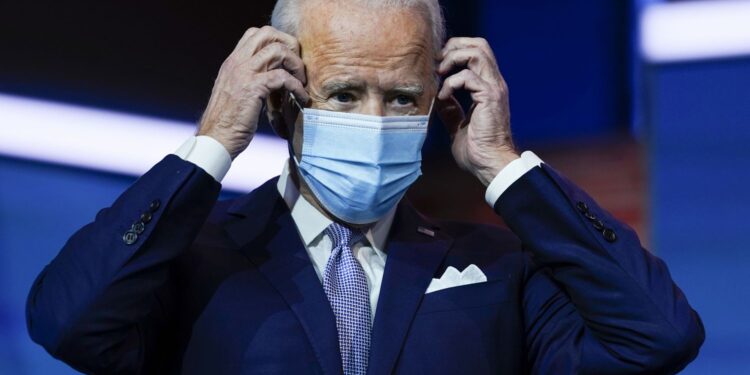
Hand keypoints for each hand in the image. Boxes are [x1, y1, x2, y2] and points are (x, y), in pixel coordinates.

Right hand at [198, 26, 308, 159]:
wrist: (216, 138)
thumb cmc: (228, 122)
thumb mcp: (236, 92)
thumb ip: (249, 79)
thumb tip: (272, 79)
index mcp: (233, 62)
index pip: (255, 33)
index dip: (277, 40)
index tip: (288, 59)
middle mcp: (237, 62)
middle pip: (268, 33)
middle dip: (289, 45)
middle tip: (297, 65)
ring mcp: (244, 73)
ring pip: (278, 51)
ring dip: (296, 65)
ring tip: (301, 82)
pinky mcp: (253, 88)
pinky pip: (282, 77)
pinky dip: (296, 86)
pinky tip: (301, 97)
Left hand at [436, 37, 518, 185]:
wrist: (490, 165)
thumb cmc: (477, 151)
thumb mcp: (458, 125)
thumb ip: (450, 109)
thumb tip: (438, 96)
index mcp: (488, 88)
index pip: (477, 52)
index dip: (456, 51)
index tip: (438, 65)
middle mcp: (494, 83)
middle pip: (479, 44)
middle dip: (454, 47)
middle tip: (438, 63)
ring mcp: (494, 89)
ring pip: (476, 52)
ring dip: (453, 59)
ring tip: (440, 74)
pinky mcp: (489, 97)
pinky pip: (468, 77)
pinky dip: (451, 82)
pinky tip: (443, 96)